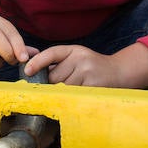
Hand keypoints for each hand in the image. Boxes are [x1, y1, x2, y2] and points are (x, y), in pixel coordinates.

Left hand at [23, 42, 147, 88]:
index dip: (37, 61)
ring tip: (75, 88)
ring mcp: (87, 71)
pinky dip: (72, 97)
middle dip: (54, 84)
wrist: (119, 72)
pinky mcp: (93, 85)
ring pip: (63, 88)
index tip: (27, 70)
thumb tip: (34, 73)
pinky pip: (73, 95)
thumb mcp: (77, 57)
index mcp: (74, 50)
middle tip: (64, 85)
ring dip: (63, 92)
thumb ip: (59, 63)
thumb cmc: (92, 66)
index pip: (51, 53)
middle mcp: (81, 58)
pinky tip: (79, 94)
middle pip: (54, 76)